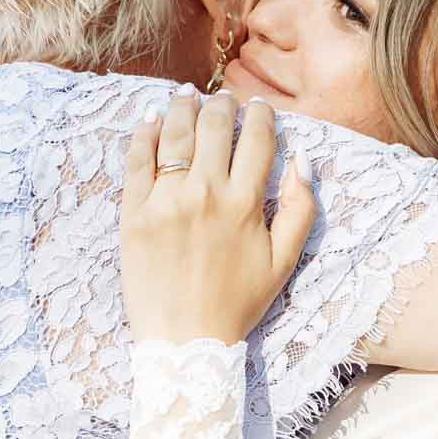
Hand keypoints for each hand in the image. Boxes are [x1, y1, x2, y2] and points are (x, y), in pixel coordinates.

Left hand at [121, 89, 316, 343]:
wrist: (185, 342)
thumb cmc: (237, 304)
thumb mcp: (283, 261)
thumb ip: (301, 209)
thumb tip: (304, 161)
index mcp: (245, 203)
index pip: (257, 139)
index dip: (260, 115)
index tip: (258, 107)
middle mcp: (205, 193)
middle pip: (215, 127)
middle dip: (222, 105)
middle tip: (222, 99)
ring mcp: (165, 201)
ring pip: (175, 134)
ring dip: (182, 108)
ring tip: (185, 97)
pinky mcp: (133, 213)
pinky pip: (137, 161)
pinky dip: (145, 134)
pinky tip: (151, 121)